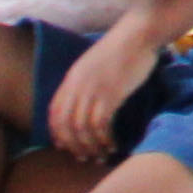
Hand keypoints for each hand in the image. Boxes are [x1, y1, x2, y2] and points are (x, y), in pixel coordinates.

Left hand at [46, 34, 147, 162]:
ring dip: (91, 147)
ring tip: (101, 155)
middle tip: (84, 158)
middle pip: (66, 125)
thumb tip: (83, 102)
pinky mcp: (111, 93)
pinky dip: (105, 139)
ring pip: (82, 129)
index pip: (54, 113)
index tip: (66, 147)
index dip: (57, 133)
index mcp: (71, 79)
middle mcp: (77, 86)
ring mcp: (93, 90)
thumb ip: (84, 81)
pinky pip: (101, 124)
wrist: (138, 35)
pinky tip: (113, 144)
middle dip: (74, 146)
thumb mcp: (93, 64)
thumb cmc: (121, 48)